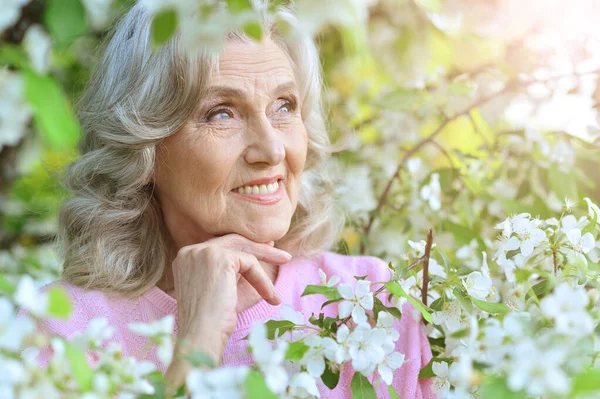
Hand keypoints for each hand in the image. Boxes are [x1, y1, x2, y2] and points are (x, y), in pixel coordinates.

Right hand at [170, 233, 291, 363]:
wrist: (202, 336)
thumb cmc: (214, 322)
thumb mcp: (224, 290)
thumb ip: (235, 273)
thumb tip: (257, 258)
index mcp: (188, 259)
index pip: (221, 246)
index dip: (245, 247)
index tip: (265, 249)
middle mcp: (192, 252)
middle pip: (232, 241)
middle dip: (259, 246)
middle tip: (281, 252)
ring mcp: (203, 253)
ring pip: (243, 249)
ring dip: (267, 257)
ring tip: (286, 262)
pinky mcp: (219, 259)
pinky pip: (250, 263)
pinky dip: (262, 279)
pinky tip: (270, 295)